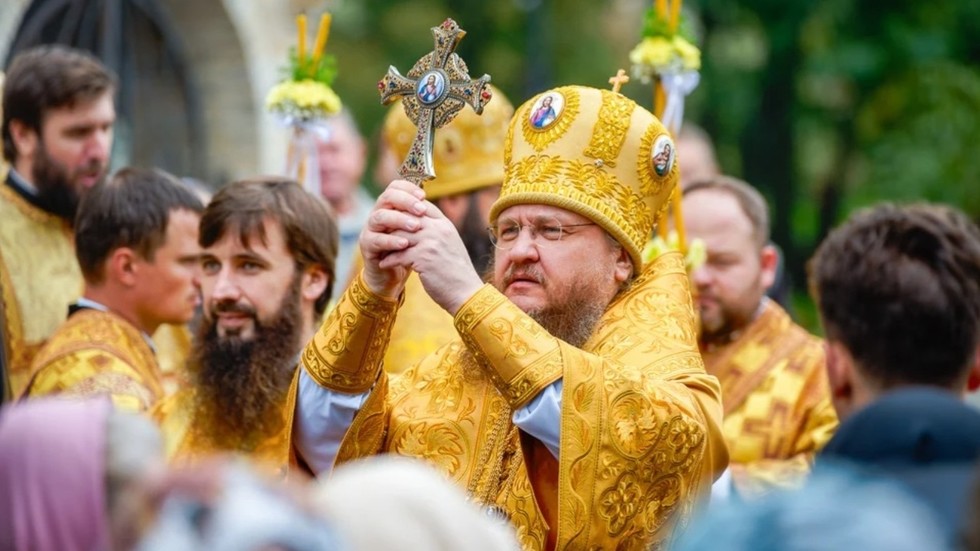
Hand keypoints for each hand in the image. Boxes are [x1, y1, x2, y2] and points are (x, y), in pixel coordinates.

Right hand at [358, 180, 427, 298]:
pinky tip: (405, 244)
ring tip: (415, 226)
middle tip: (421, 209)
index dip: (408, 189)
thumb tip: (429, 201)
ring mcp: (370, 229)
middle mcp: (378, 214)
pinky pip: (375, 239)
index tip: (423, 196)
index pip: (395, 187)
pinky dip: (391, 240)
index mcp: (390, 207)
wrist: (393, 276)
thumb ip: (421, 217)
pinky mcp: (366, 246)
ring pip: (379, 216)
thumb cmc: (408, 251)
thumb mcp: (417, 232)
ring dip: (398, 219)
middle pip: (386, 197)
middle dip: (405, 201)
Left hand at [378, 197, 484, 314]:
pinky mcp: (424, 257)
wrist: (466, 292)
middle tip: (379, 233)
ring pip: (399, 234)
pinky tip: (384, 263)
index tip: (392, 219)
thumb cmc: (456, 272)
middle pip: (407, 217)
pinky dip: (389, 259)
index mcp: (445, 224)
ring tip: (379, 249)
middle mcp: (439, 229)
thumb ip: (436, 232)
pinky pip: (398, 254)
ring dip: (387, 243)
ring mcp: (431, 242)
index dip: (405, 211)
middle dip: (391, 225)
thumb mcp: (450, 245)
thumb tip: (417, 225)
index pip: (421, 206)